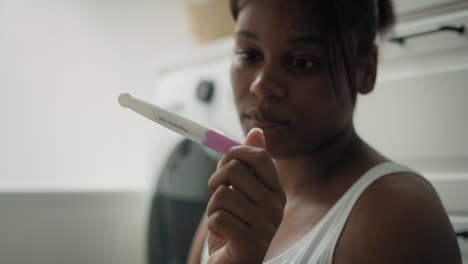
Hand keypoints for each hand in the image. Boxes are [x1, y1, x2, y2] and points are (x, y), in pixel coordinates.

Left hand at [206, 128, 285, 263]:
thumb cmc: (235, 225)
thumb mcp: (241, 192)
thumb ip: (249, 165)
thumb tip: (256, 131)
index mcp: (276, 191)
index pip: (259, 156)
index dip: (234, 154)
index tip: (223, 165)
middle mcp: (276, 207)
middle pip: (237, 170)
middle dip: (216, 179)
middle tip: (217, 193)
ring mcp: (266, 226)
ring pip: (223, 195)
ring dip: (212, 207)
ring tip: (222, 219)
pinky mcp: (251, 243)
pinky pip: (218, 217)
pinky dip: (212, 224)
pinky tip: (222, 235)